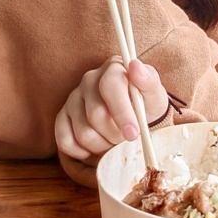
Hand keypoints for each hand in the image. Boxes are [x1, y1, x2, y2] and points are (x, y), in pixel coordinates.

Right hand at [54, 55, 168, 162]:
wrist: (136, 120)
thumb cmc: (146, 106)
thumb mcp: (154, 95)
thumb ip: (149, 80)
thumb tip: (135, 66)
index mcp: (113, 69)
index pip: (110, 86)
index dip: (121, 113)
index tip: (133, 134)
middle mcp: (89, 79)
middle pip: (95, 114)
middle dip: (115, 134)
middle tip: (126, 139)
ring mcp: (74, 97)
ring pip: (82, 131)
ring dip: (101, 146)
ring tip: (114, 142)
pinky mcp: (63, 116)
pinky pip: (63, 139)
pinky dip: (79, 151)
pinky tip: (92, 151)